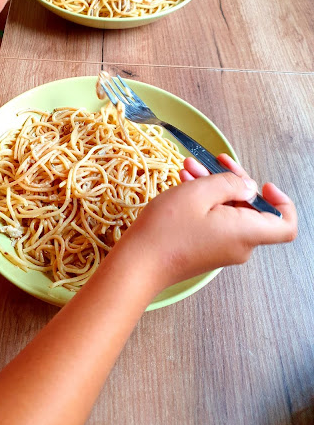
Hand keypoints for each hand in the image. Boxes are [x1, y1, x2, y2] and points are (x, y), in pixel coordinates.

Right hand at [127, 154, 296, 289]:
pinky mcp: (204, 249)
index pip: (285, 225)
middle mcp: (239, 244)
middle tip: (214, 160)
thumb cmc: (167, 229)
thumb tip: (248, 187)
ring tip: (188, 167)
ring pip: (228, 211)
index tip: (264, 185)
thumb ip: (230, 184)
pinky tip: (184, 183)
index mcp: (245, 232)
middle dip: (232, 181)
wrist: (138, 264)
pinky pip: (213, 221)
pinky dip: (203, 201)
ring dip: (211, 186)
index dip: (282, 203)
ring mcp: (221, 249)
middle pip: (251, 209)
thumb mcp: (199, 193)